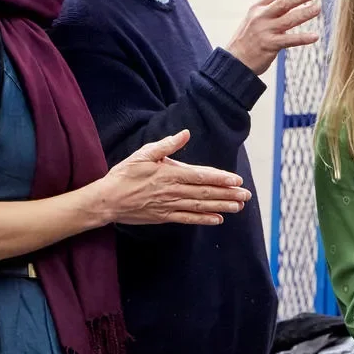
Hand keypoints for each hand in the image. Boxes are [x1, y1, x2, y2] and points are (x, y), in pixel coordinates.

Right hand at [91, 130, 250, 226]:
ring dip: (221, 206)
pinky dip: (204, 220)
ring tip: (239, 207)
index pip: (201, 176)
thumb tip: (185, 134)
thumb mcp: (143, 154)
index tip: (236, 180)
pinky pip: (188, 219)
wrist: (107, 200)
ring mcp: (170, 205)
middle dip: (228, 193)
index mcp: (170, 173)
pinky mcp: (164, 216)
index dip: (220, 178)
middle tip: (246, 194)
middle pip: (206, 193)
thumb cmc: (124, 174)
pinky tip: (218, 219)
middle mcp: (173, 191)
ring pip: (200, 206)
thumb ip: (167, 145)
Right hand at [225, 0, 320, 74]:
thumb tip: (295, 1)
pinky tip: (315, 36)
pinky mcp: (269, 45)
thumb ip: (272, 11)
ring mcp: (265, 31)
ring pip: (288, 19)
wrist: (234, 61)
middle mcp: (261, 17)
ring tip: (318, 8)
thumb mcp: (256, 20)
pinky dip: (303, 38)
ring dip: (305, 13)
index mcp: (258, 8)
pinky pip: (289, 40)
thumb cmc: (249, 39)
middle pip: (283, 2)